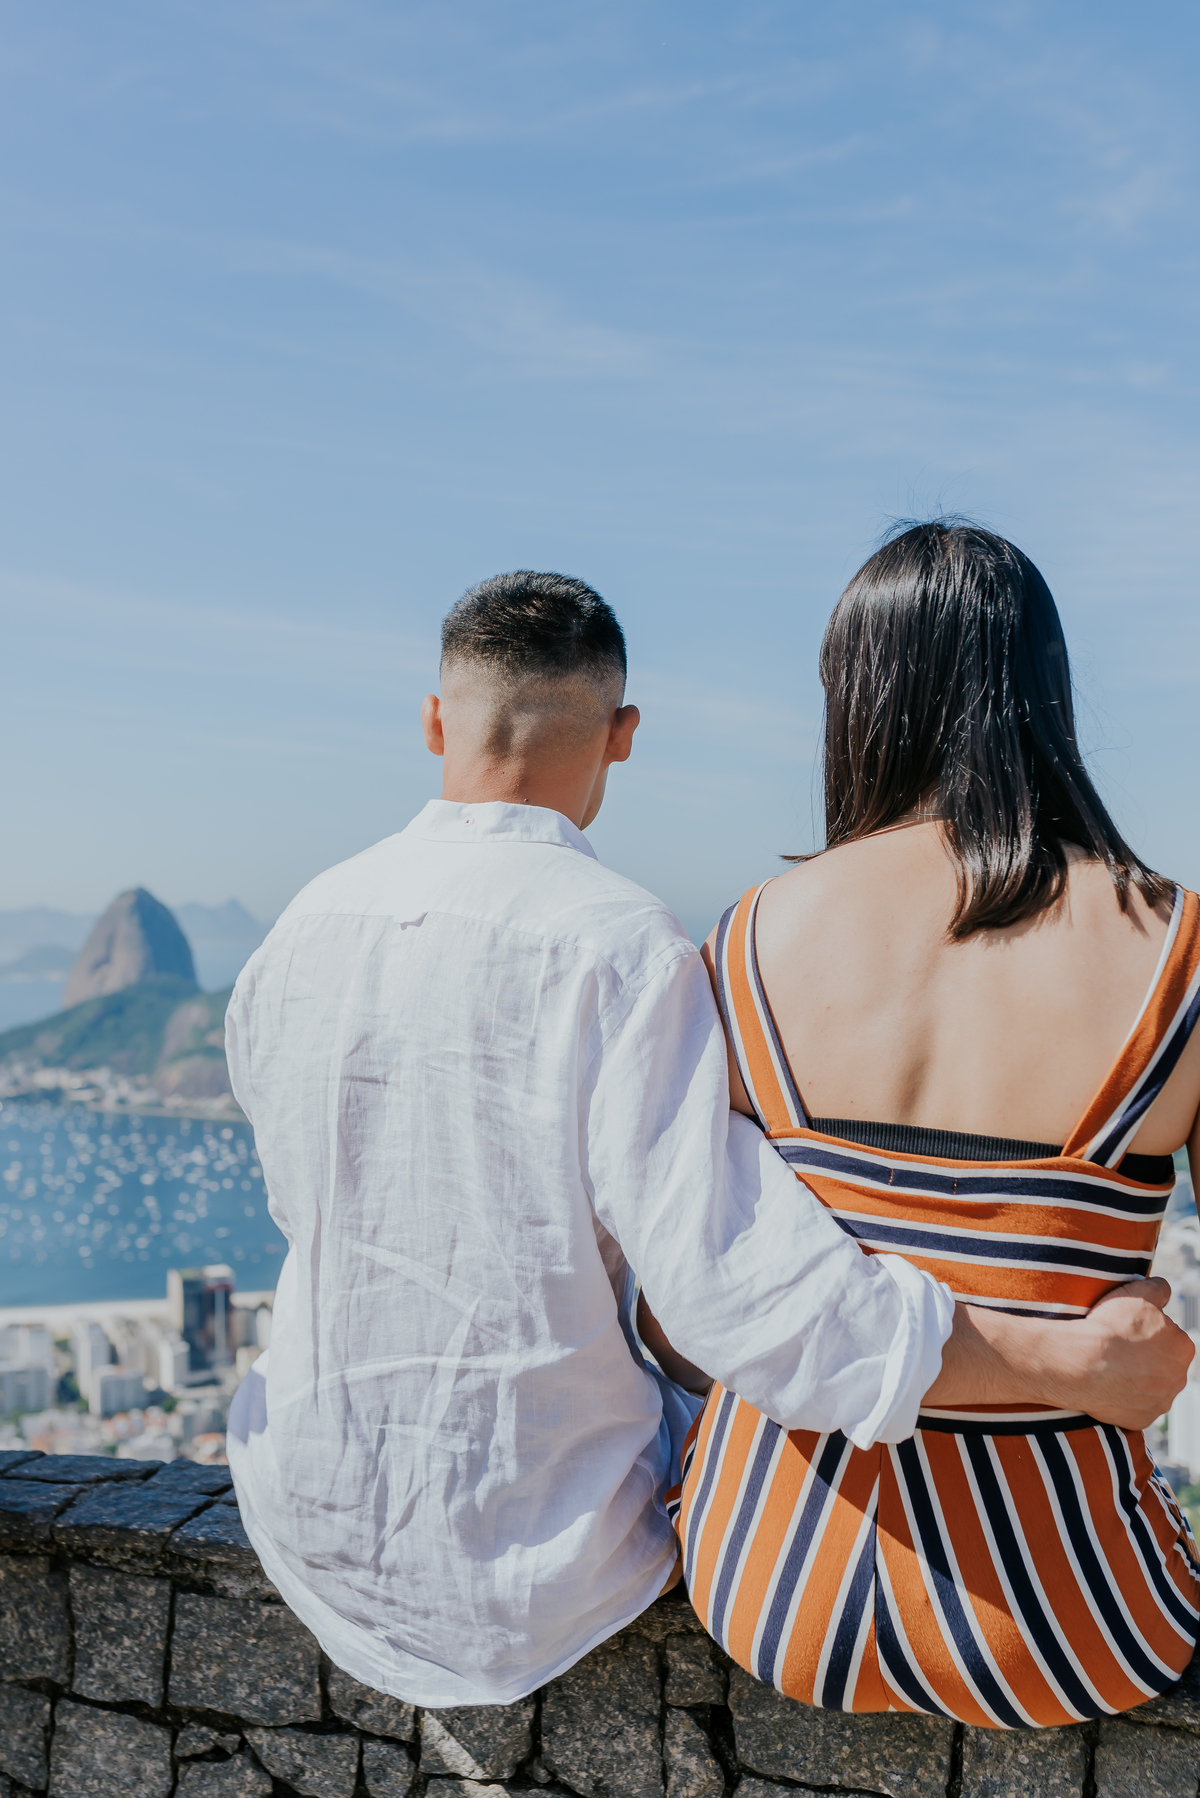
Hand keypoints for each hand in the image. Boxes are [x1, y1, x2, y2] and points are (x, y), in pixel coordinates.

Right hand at [1048, 1277, 1194, 1428]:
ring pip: (1150, 1386)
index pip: (1169, 1336)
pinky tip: (1107, 1385)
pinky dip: (1123, 1397)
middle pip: (1162, 1363)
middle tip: (1118, 1347)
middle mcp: (1178, 1377)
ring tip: (1109, 1367)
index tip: (1127, 1329)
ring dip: (1135, 1378)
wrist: (1082, 1364)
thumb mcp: (1136, 1294)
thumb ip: (1157, 1289)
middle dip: (1145, 1357)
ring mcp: (1160, 1401)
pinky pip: (1135, 1406)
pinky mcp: (1142, 1418)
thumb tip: (1162, 1289)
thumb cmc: (1110, 1328)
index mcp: (1182, 1347)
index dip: (1146, 1330)